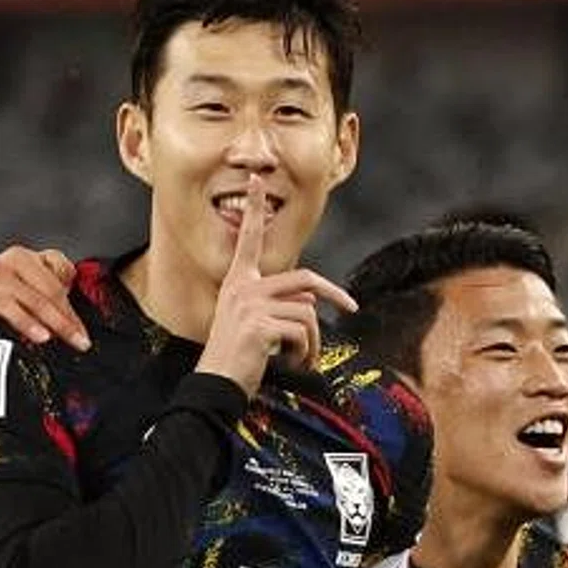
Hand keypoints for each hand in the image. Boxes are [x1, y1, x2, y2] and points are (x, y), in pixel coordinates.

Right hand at [0, 245, 89, 350]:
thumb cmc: (8, 303)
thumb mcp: (34, 294)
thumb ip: (57, 297)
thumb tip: (81, 328)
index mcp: (22, 259)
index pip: (53, 280)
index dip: (70, 309)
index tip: (82, 335)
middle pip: (36, 294)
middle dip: (59, 320)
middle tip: (74, 342)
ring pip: (7, 300)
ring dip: (26, 320)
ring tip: (44, 338)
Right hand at [199, 173, 356, 396]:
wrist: (216, 385)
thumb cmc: (236, 358)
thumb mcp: (253, 323)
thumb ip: (277, 304)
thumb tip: (310, 301)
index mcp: (238, 282)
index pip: (249, 239)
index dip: (254, 210)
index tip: (257, 182)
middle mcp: (243, 287)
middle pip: (305, 279)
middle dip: (334, 294)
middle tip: (351, 307)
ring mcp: (251, 305)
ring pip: (308, 312)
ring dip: (313, 341)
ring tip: (301, 359)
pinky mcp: (260, 325)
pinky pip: (302, 332)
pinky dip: (304, 352)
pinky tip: (291, 363)